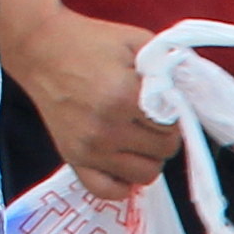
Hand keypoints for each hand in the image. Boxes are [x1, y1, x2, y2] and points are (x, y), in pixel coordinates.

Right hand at [7, 0, 174, 200]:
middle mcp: (106, 128)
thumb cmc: (91, 42)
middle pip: (163, 152)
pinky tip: (123, 162)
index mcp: (123, 97)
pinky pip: (108, 191)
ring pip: (144, 175)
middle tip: (149, 118)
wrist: (41, 48)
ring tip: (137, 136)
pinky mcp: (72, 159)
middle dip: (163, 134)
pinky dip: (122, 183)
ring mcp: (88, 148)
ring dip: (147, 157)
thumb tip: (192, 98)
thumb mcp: (136, 42)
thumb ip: (168, 69)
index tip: (162, 103)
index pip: (173, 126)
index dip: (174, 114)